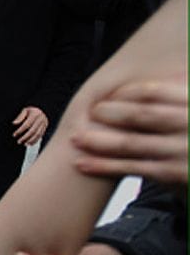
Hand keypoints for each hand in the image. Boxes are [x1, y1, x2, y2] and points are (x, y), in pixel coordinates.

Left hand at [12, 106, 48, 145]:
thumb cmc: (31, 110)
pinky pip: (40, 136)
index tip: (14, 135)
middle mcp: (41, 119)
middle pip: (32, 131)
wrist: (42, 109)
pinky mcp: (45, 127)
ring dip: (30, 140)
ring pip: (37, 134)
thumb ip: (20, 117)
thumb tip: (14, 123)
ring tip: (24, 144)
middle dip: (25, 137)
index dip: (20, 130)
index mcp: (35, 114)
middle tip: (19, 141)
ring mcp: (44, 124)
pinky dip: (35, 140)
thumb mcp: (25, 110)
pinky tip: (30, 144)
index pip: (26, 124)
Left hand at [73, 79, 187, 185]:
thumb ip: (175, 99)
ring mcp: (182, 150)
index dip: (129, 92)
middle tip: (89, 111)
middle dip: (111, 113)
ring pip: (132, 143)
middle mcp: (189, 124)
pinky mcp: (172, 174)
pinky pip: (132, 167)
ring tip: (76, 138)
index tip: (109, 93)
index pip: (157, 92)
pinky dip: (104, 165)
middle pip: (143, 115)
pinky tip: (83, 163)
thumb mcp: (189, 111)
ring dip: (98, 141)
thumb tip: (151, 80)